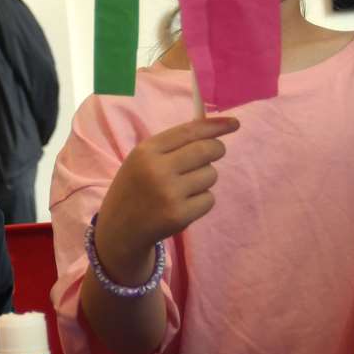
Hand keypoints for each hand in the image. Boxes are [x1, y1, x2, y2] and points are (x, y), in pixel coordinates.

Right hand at [92, 115, 237, 281]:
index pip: (189, 131)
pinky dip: (202, 201)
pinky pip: (209, 199)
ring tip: (184, 188)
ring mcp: (169, 194)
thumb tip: (215, 130)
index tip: (235, 123)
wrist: (118, 229)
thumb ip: (173, 145)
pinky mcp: (179, 215)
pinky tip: (183, 205)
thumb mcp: (142, 160)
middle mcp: (157, 169)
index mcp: (146, 151)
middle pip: (206, 150)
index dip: (215, 126)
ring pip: (211, 175)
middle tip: (212, 156)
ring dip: (204, 180)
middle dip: (217, 150)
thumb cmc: (136, 188)